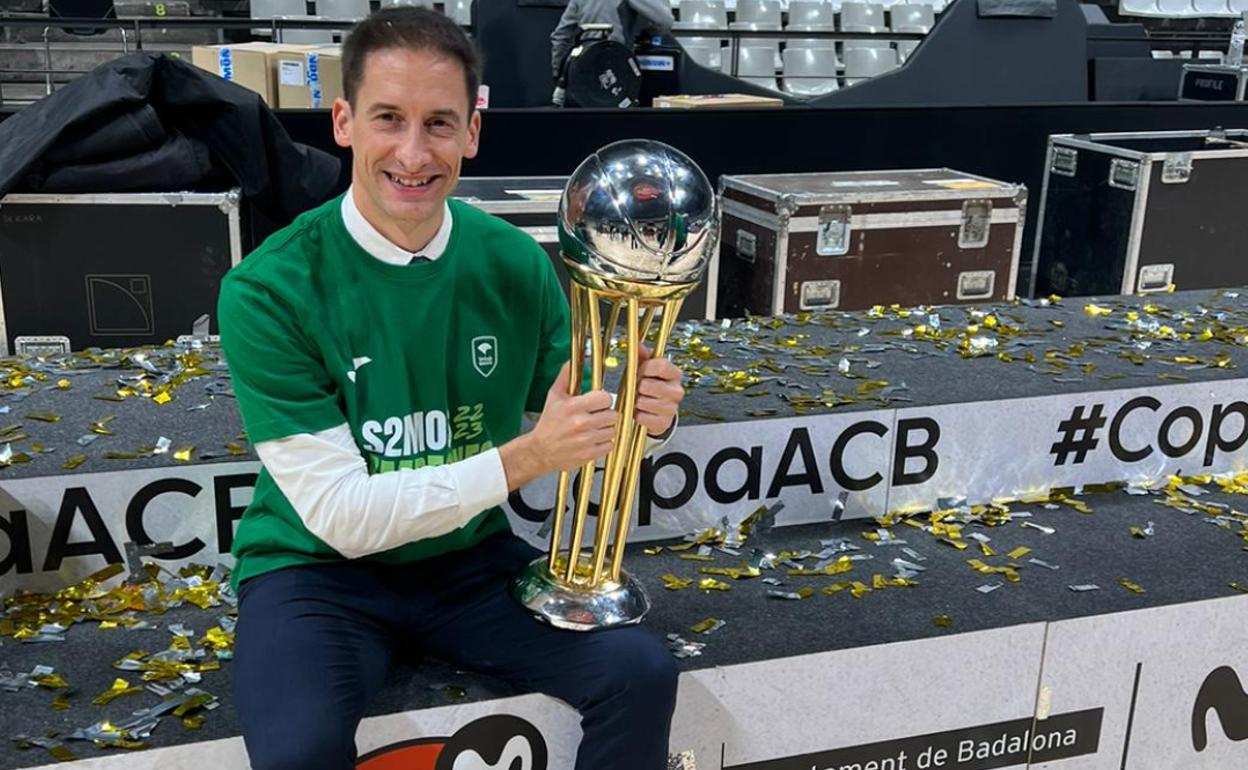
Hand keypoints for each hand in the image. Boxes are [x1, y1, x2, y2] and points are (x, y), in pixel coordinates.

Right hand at [500, 362, 616, 488]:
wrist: (540, 450)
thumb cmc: (548, 423)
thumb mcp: (554, 397)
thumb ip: (565, 377)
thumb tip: (571, 361)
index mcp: (573, 407)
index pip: (605, 398)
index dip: (603, 400)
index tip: (598, 403)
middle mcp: (581, 423)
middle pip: (613, 415)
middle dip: (606, 414)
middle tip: (596, 416)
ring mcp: (586, 440)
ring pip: (612, 430)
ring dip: (606, 429)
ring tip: (594, 428)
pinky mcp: (590, 453)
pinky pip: (610, 444)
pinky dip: (604, 442)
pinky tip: (593, 439)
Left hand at [633, 345, 683, 435]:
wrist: (656, 411)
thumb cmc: (650, 385)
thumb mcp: (646, 369)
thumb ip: (642, 356)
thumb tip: (637, 344)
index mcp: (674, 374)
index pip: (660, 366)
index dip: (645, 368)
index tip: (641, 371)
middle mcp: (677, 390)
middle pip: (649, 385)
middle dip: (638, 387)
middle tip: (638, 388)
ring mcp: (672, 408)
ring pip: (644, 402)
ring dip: (637, 401)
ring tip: (639, 399)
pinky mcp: (664, 422)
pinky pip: (643, 417)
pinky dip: (638, 415)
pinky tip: (640, 411)